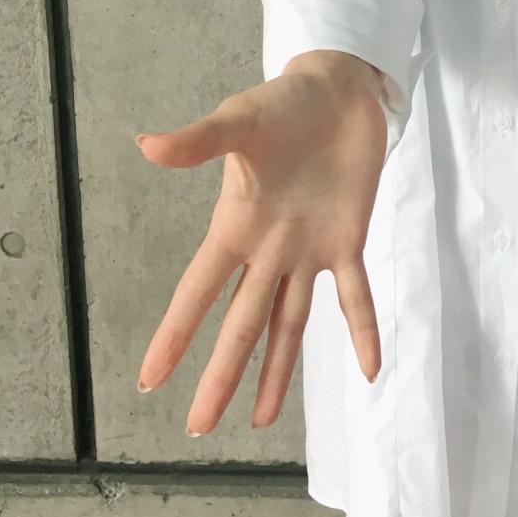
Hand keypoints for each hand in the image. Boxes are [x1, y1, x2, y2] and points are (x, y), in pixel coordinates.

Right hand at [135, 51, 387, 434]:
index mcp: (235, 225)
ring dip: (277, 371)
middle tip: (198, 428)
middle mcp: (268, 250)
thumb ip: (198, 140)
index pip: (198, 291)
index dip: (175, 334)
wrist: (340, 88)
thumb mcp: (239, 119)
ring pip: (290, 323)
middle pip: (241, 323)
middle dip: (221, 374)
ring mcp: (309, 251)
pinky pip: (356, 296)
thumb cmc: (284, 101)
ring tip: (262, 422)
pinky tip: (370, 370)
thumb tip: (147, 144)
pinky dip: (364, 330)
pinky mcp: (349, 241)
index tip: (149, 380)